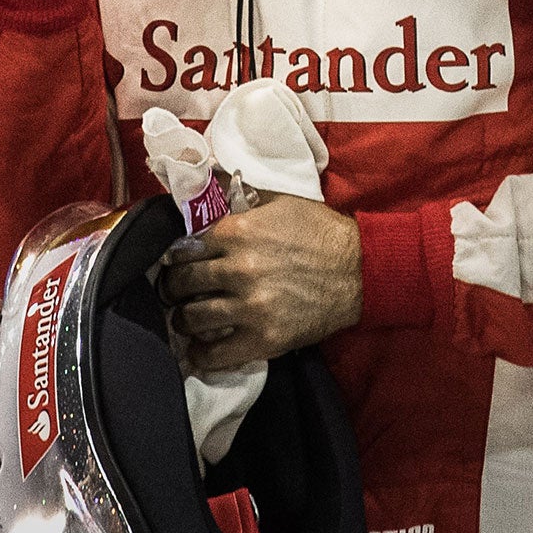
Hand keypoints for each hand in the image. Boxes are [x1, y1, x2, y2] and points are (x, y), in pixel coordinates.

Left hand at [158, 195, 362, 370]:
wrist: (359, 270)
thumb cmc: (318, 231)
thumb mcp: (276, 201)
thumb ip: (236, 194)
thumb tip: (203, 179)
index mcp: (238, 232)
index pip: (184, 247)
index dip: (176, 255)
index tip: (175, 261)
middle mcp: (239, 269)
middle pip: (183, 283)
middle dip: (174, 287)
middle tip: (175, 290)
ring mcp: (251, 307)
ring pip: (193, 318)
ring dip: (183, 319)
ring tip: (184, 318)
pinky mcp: (265, 339)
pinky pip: (217, 354)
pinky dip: (201, 354)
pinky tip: (197, 349)